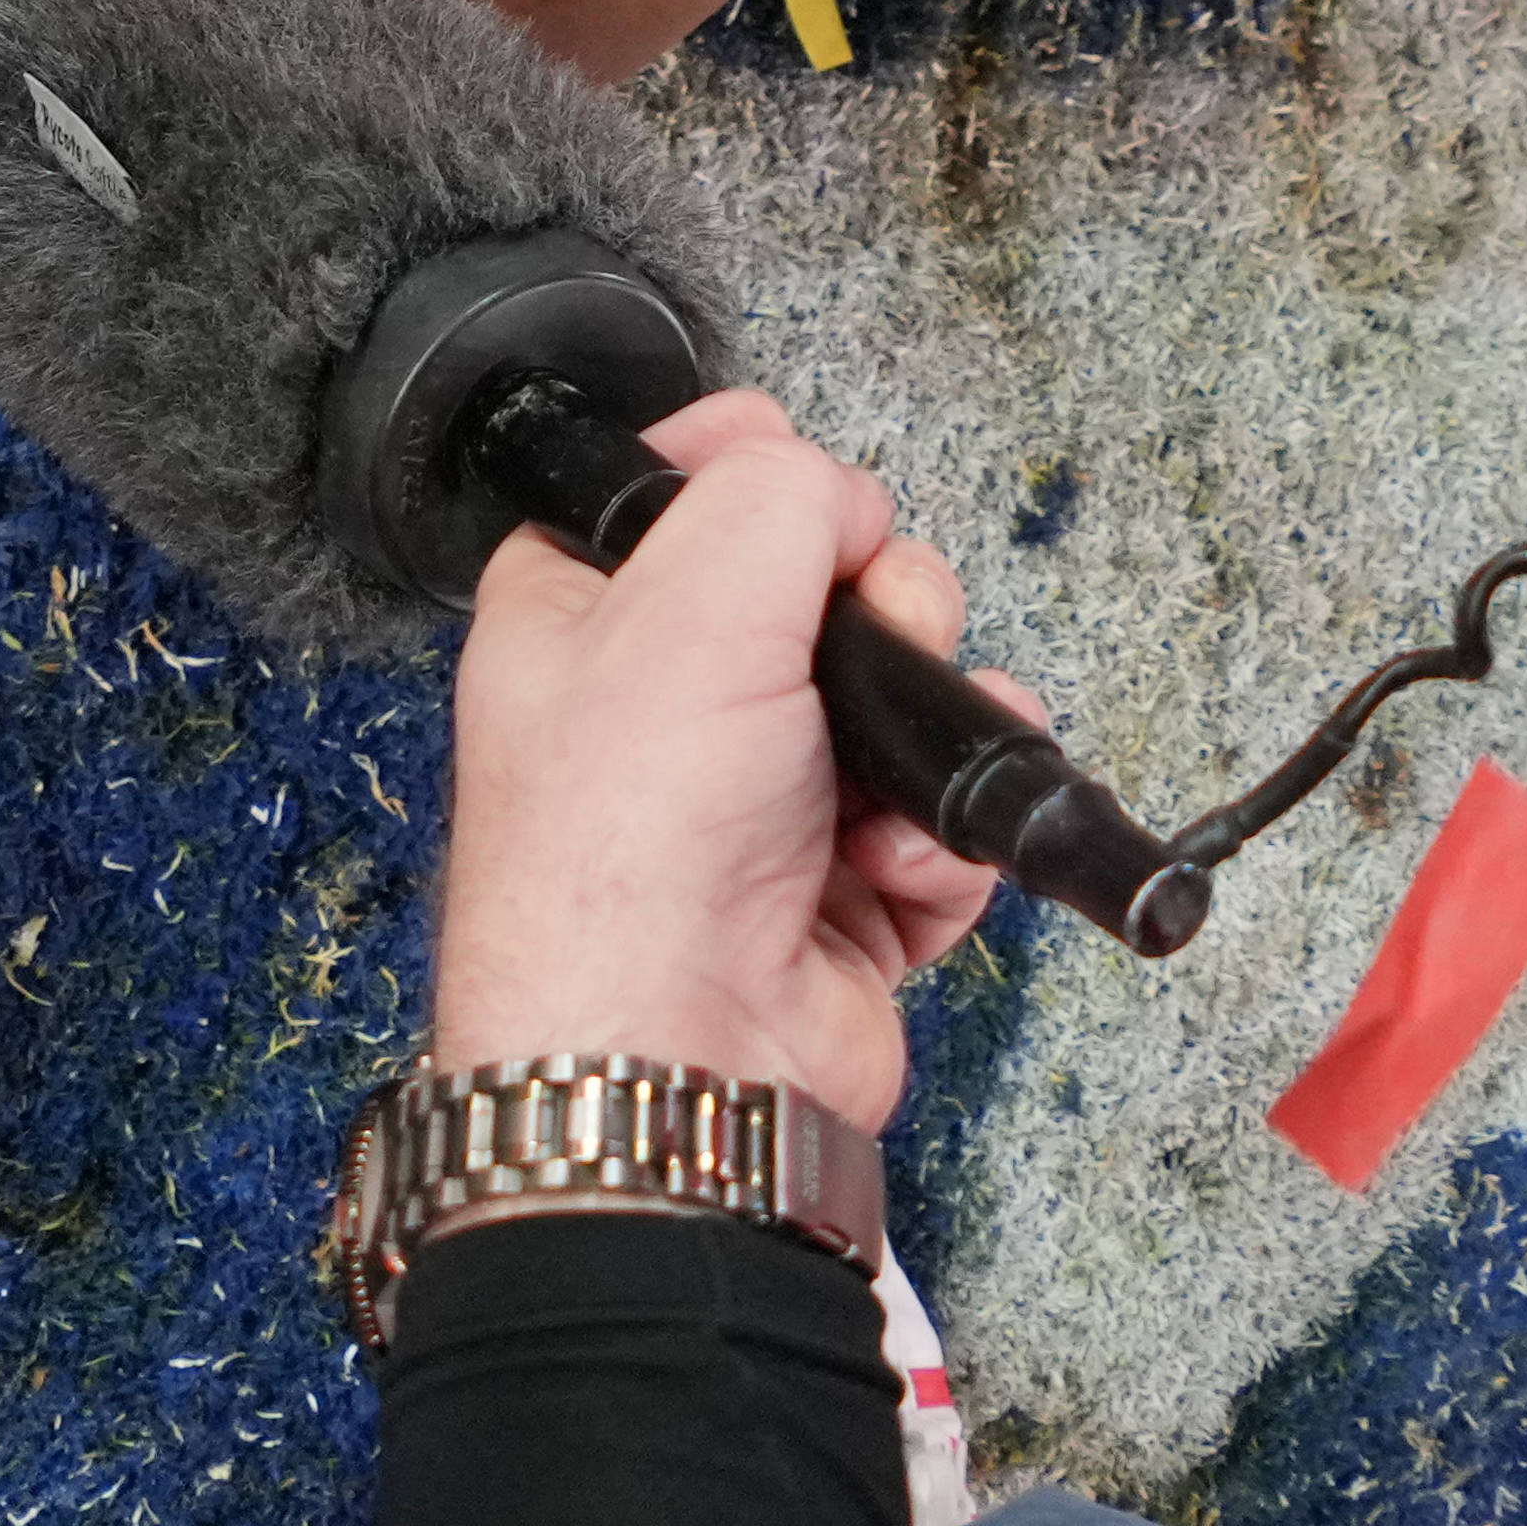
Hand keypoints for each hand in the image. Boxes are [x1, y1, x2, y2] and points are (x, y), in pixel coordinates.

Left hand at [432, 393, 1009, 1123]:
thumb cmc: (629, 857)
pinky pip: (939, 818)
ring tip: (880, 783)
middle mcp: (667, 703)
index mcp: (583, 616)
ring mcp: (761, 800)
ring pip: (903, 696)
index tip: (803, 487)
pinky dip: (943, 839)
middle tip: (855, 649)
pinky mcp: (843, 889)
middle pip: (827, 583)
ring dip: (924, 730)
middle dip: (880, 613)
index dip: (755, 470)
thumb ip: (779, 495)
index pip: (679, 486)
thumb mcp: (691, 603)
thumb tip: (845, 500)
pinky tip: (896, 865)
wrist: (684, 1056)